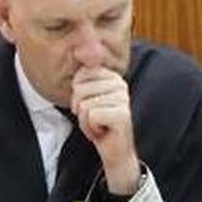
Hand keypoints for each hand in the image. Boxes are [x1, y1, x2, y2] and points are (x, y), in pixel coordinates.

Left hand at [71, 64, 140, 194]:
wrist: (115, 151)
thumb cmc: (100, 124)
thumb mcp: (88, 98)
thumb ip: (83, 79)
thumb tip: (78, 50)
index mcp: (113, 77)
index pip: (81, 76)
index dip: (78, 96)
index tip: (90, 106)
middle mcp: (120, 85)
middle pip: (80, 90)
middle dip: (80, 109)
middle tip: (94, 118)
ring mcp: (123, 99)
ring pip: (84, 104)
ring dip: (85, 121)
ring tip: (98, 125)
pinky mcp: (122, 114)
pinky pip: (91, 116)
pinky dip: (90, 128)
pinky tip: (102, 131)